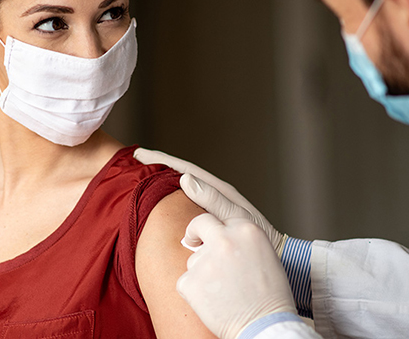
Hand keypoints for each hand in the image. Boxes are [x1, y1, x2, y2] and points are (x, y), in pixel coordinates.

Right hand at [134, 148, 287, 254]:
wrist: (275, 253)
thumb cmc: (256, 237)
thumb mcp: (234, 216)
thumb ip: (211, 198)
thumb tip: (184, 178)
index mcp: (217, 189)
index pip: (182, 168)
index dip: (160, 160)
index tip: (138, 154)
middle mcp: (214, 193)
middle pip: (179, 173)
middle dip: (157, 165)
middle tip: (133, 160)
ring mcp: (213, 205)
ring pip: (181, 187)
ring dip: (161, 180)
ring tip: (141, 176)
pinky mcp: (212, 218)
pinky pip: (185, 202)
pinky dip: (170, 197)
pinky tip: (160, 202)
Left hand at [177, 214, 296, 338]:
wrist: (265, 327)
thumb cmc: (270, 295)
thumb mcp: (264, 254)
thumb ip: (240, 239)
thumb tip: (217, 235)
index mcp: (246, 229)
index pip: (218, 217)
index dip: (212, 227)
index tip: (206, 232)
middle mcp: (224, 239)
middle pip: (198, 224)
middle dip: (194, 232)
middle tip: (192, 241)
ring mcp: (205, 260)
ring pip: (193, 259)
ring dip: (201, 272)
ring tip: (223, 291)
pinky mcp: (190, 281)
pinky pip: (185, 281)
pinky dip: (194, 292)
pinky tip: (213, 302)